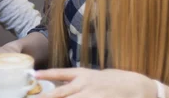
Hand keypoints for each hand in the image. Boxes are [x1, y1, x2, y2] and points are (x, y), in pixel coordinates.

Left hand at [36, 68, 155, 97]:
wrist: (135, 86)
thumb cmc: (110, 81)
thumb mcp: (91, 77)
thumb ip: (75, 81)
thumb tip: (56, 84)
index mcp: (82, 74)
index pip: (59, 73)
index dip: (46, 74)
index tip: (33, 76)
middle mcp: (84, 85)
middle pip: (59, 94)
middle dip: (45, 97)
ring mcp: (91, 95)